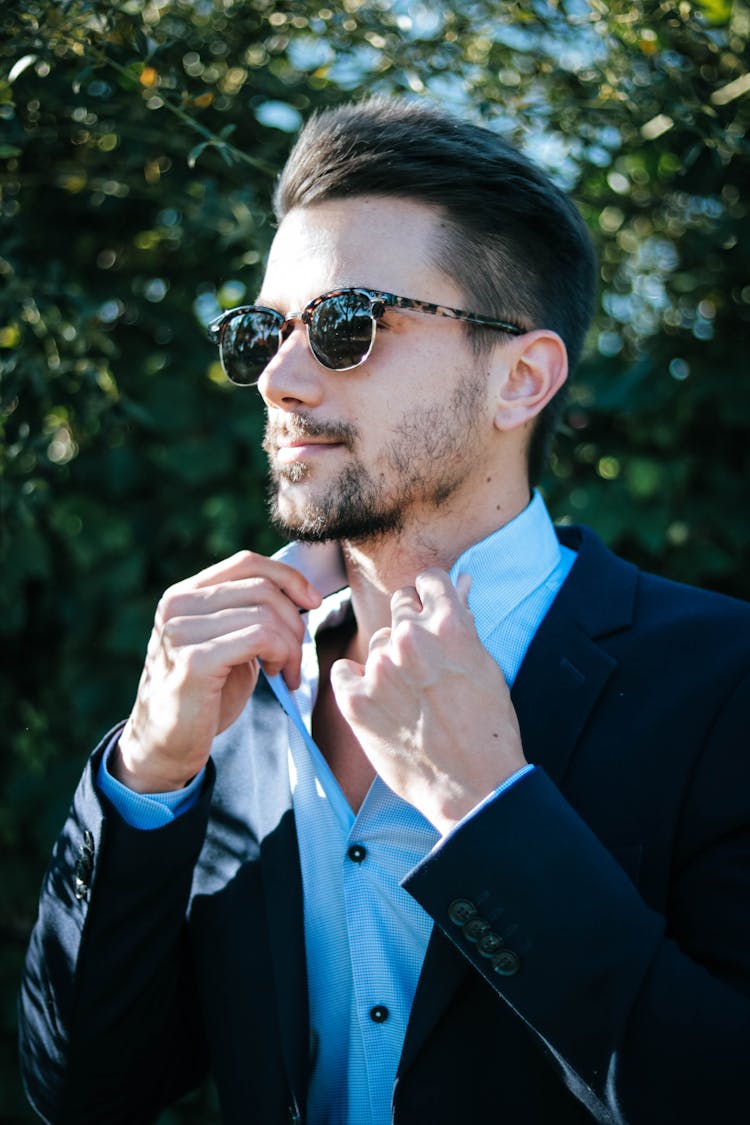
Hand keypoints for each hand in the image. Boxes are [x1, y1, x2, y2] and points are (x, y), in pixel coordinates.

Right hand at [115, 550, 321, 792]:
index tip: (313, 601)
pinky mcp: (194, 661)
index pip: (246, 563)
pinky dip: (283, 655)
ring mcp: (181, 632)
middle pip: (262, 589)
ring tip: (286, 671)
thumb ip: (245, 612)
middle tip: (296, 657)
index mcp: (183, 595)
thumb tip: (298, 590)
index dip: (288, 577)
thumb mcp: (225, 643)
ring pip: (266, 614)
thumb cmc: (204, 695)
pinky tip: (279, 677)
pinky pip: (261, 638)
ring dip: (292, 645)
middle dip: (295, 621)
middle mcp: (176, 606)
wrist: (165, 747)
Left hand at [330, 569, 525, 833]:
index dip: (431, 598)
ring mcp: (379, 668)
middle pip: (399, 605)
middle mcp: (411, 638)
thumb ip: (464, 621)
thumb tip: (459, 582)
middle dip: (411, 627)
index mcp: (449, 624)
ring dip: (388, 660)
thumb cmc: (488, 727)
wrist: (473, 787)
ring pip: (377, 642)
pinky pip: (343, 670)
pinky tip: (379, 703)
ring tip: (411, 697)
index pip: (428, 580)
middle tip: (424, 663)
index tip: (432, 615)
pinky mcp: (354, 699)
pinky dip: (356, 683)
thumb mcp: (485, 665)